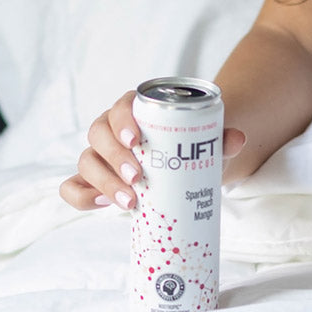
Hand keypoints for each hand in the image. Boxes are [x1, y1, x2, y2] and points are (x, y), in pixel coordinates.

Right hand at [58, 92, 246, 210]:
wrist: (183, 161)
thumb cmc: (190, 143)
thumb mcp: (205, 140)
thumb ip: (220, 138)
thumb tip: (238, 139)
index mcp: (135, 108)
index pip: (120, 106)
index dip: (122, 121)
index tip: (137, 140)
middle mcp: (112, 128)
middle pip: (98, 133)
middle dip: (114, 157)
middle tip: (138, 178)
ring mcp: (100, 154)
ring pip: (86, 160)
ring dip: (102, 180)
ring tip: (129, 200)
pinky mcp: (94, 180)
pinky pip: (73, 187)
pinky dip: (81, 196)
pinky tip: (102, 205)